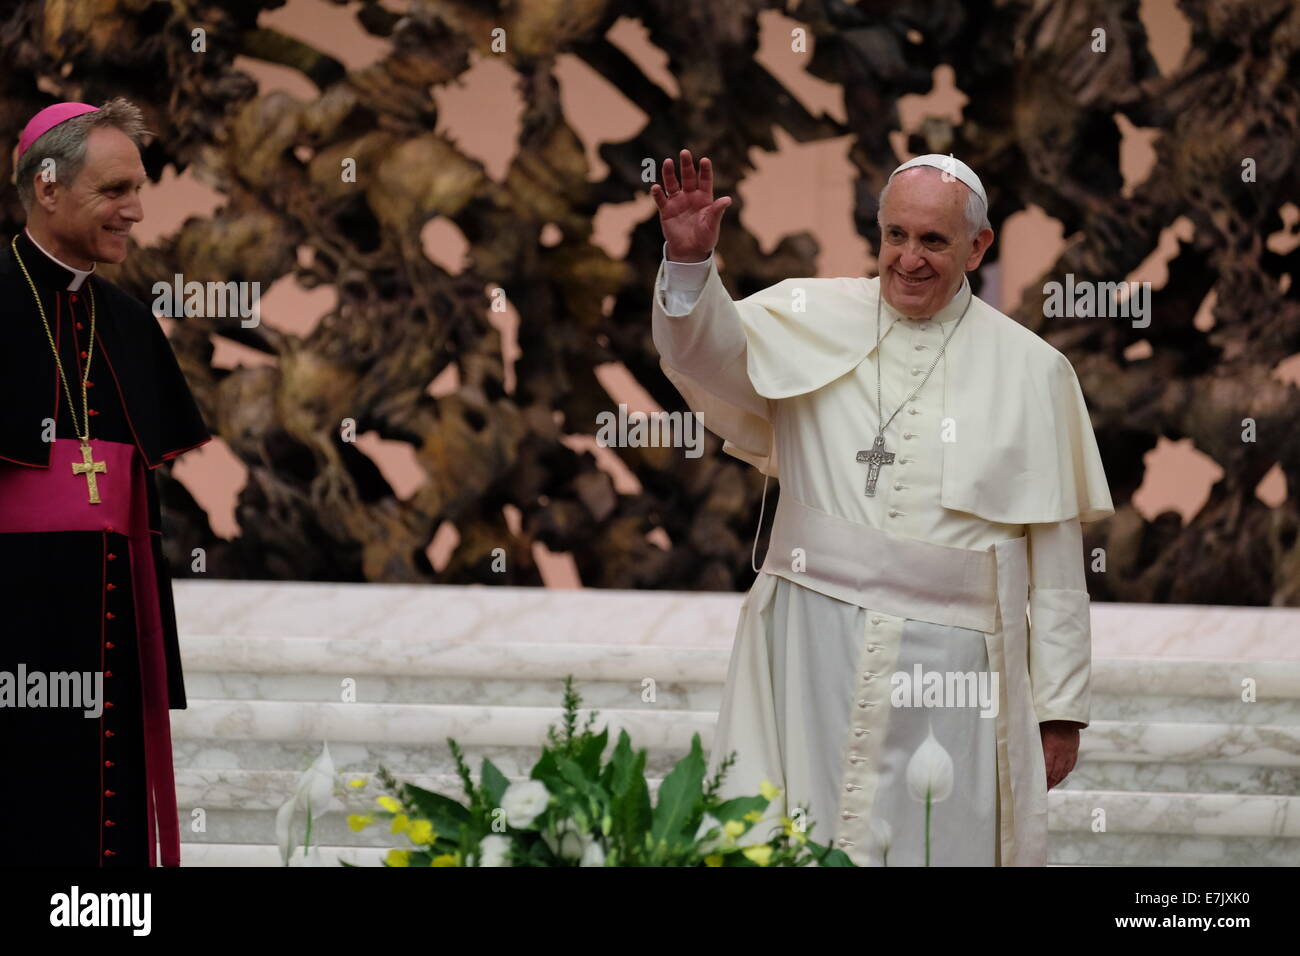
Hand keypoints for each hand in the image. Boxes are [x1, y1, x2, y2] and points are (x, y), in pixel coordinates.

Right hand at [651, 148, 731, 262]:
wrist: (690, 251)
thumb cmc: (705, 237)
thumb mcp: (713, 225)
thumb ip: (717, 211)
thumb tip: (727, 199)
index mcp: (704, 198)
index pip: (705, 180)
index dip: (704, 170)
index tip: (704, 160)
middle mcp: (690, 196)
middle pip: (687, 177)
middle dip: (686, 165)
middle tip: (684, 152)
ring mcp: (677, 202)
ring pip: (672, 184)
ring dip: (669, 174)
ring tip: (668, 162)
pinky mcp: (666, 211)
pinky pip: (661, 199)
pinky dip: (658, 193)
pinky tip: (656, 187)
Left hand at [1040, 720, 1081, 789]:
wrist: (1066, 713)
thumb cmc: (1047, 719)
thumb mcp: (1037, 730)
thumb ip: (1034, 743)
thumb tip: (1025, 753)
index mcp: (1051, 746)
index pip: (1047, 768)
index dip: (1043, 779)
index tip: (1038, 787)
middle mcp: (1062, 751)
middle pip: (1056, 772)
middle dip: (1049, 783)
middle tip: (1043, 790)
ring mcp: (1070, 752)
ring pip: (1064, 771)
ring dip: (1057, 780)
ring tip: (1050, 786)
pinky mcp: (1074, 750)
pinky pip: (1071, 765)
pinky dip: (1065, 773)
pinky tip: (1061, 777)